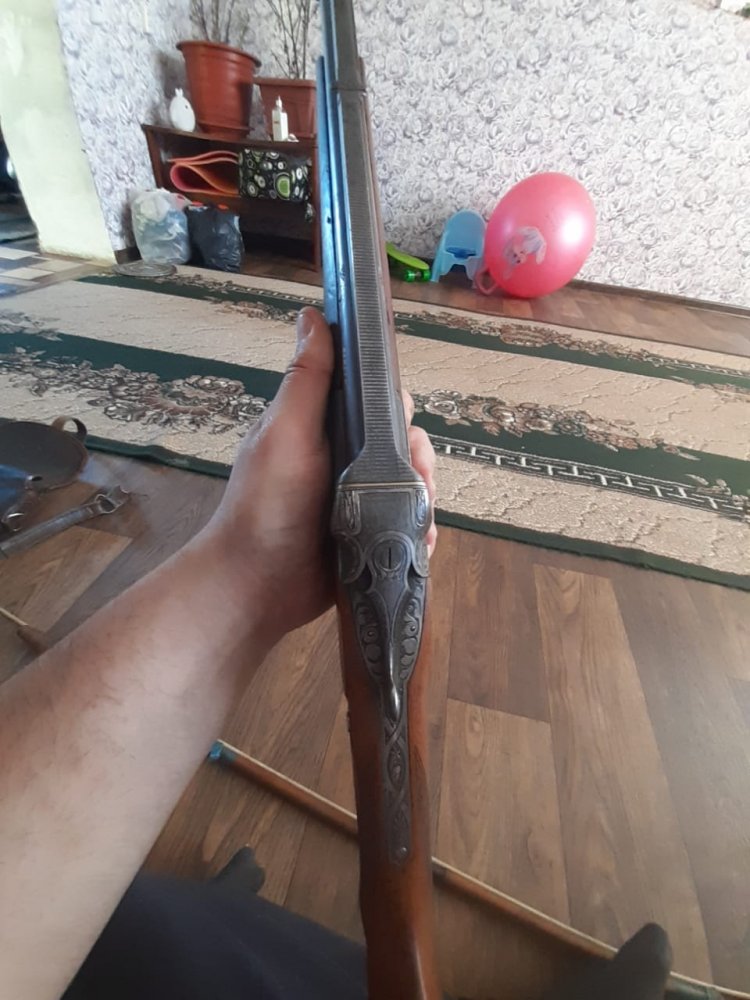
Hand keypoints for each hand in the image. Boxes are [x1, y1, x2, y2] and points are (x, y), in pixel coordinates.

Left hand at [205, 307, 436, 649]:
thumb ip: (306, 379)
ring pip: (411, 485)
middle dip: (418, 457)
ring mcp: (359, 502)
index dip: (395, 404)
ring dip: (425, 496)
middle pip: (403, 443)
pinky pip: (407, 525)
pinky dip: (419, 531)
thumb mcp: (284, 432)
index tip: (402, 417)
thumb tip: (313, 314)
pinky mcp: (369, 538)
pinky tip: (421, 540)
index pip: (375, 401)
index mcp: (324, 428)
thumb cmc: (266, 503)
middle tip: (414, 477)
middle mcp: (345, 460)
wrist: (257, 585)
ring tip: (420, 515)